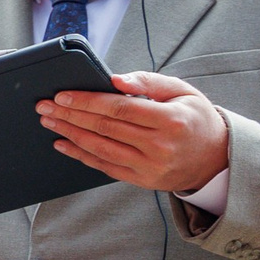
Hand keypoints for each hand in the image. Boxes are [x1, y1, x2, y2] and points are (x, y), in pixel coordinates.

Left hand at [39, 72, 228, 192]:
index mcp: (171, 120)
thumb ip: (148, 82)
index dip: (87, 102)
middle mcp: (160, 146)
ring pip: (101, 148)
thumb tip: (115, 79)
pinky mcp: (142, 180)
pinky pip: (105, 167)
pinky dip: (81, 155)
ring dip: (70, 134)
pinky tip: (63, 144)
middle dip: (70, 116)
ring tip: (49, 122)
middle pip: (104, 128)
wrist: (215, 158)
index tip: (62, 95)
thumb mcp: (181, 92)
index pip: (119, 109)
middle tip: (44, 106)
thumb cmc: (195, 118)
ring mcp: (150, 167)